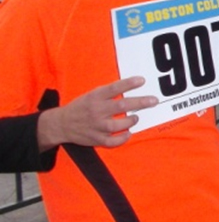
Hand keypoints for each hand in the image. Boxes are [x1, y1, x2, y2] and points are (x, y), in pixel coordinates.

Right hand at [37, 76, 157, 150]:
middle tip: (153, 100)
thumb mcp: (92, 94)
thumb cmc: (81, 107)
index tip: (142, 81)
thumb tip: (131, 86)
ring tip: (136, 118)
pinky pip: (113, 141)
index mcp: (94, 97)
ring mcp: (96, 126)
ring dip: (131, 121)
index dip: (129, 84)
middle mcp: (96, 111)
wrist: (61, 124)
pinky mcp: (96, 139)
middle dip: (140, 103)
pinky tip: (128, 133)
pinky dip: (123, 138)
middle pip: (121, 105)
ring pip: (119, 124)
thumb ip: (108, 92)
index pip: (114, 88)